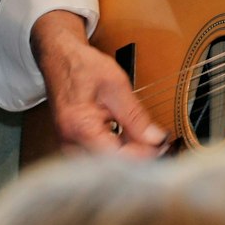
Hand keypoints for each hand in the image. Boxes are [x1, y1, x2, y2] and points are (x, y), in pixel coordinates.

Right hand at [31, 9, 167, 155]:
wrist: (61, 59)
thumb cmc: (84, 67)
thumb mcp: (116, 86)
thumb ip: (136, 116)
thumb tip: (156, 139)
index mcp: (80, 128)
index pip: (118, 158)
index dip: (143, 155)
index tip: (163, 146)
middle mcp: (70, 143)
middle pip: (112, 165)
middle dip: (138, 157)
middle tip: (161, 143)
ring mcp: (70, 147)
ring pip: (107, 164)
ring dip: (130, 155)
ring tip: (148, 140)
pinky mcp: (74, 146)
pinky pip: (99, 157)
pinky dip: (119, 150)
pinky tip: (132, 140)